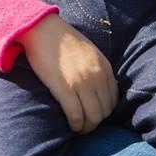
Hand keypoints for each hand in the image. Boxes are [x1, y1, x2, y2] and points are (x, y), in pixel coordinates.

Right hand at [18, 15, 118, 133]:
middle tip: (85, 123)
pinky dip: (75, 125)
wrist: (42, 28)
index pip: (113, 100)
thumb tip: (99, 91)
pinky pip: (76, 116)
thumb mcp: (89, 51)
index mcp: (104, 67)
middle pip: (104, 112)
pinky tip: (71, 125)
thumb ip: (97, 69)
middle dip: (95, 122)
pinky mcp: (64, 88)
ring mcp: (81, 83)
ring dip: (86, 127)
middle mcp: (97, 76)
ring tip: (78, 127)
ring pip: (93, 118)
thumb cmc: (62, 40)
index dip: (104, 111)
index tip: (93, 113)